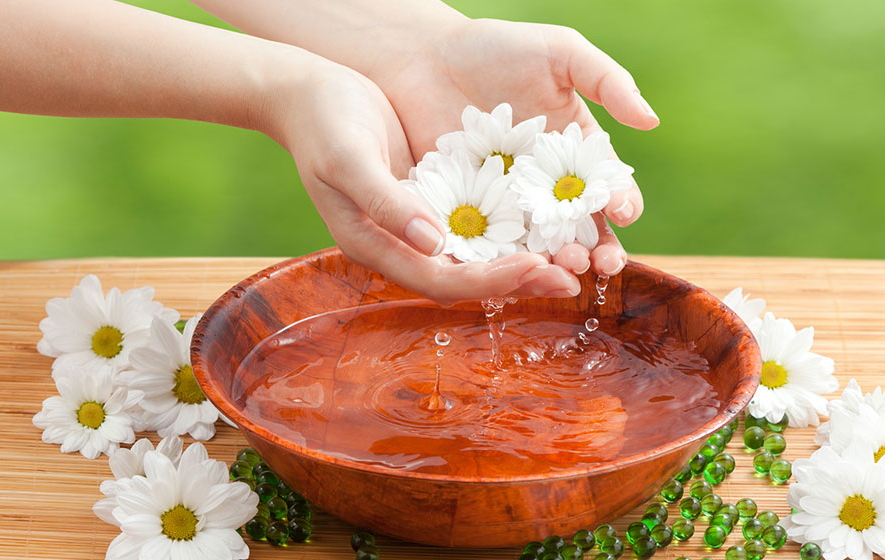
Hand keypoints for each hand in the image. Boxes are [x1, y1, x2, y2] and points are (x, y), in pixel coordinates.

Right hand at [263, 58, 580, 303]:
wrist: (310, 93)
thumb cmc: (323, 123)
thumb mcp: (349, 159)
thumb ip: (386, 202)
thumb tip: (431, 243)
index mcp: (377, 246)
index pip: (440, 280)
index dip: (489, 281)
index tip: (535, 268)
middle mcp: (402, 244)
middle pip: (467, 278)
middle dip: (519, 280)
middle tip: (571, 278)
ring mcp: (420, 225)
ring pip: (478, 256)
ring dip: (523, 260)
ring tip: (573, 260)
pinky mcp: (435, 199)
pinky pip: (479, 224)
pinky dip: (513, 228)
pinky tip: (549, 220)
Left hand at [368, 17, 659, 276]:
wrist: (422, 59)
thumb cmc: (495, 50)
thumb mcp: (558, 53)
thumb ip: (607, 81)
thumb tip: (651, 121)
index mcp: (578, 155)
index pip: (611, 188)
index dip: (623, 202)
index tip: (623, 210)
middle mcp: (548, 189)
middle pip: (582, 230)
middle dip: (594, 250)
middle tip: (595, 261)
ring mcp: (509, 207)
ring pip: (540, 247)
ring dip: (554, 264)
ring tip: (559, 268)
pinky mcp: (468, 218)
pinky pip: (489, 248)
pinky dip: (501, 264)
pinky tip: (509, 271)